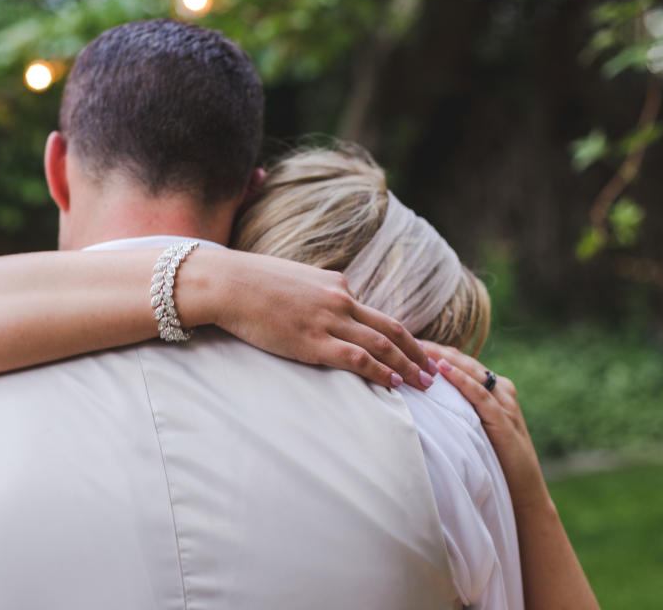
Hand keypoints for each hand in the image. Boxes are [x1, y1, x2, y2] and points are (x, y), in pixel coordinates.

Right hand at [194, 250, 436, 389]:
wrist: (227, 283)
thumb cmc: (249, 281)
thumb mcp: (290, 280)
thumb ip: (311, 295)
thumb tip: (314, 308)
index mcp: (335, 284)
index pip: (372, 313)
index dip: (397, 335)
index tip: (411, 350)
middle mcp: (340, 300)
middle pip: (391, 328)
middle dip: (416, 351)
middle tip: (434, 369)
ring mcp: (328, 320)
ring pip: (381, 345)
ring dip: (408, 365)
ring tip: (424, 383)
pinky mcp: (313, 341)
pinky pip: (357, 359)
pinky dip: (380, 370)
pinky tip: (394, 382)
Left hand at [421, 340, 550, 509]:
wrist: (523, 492)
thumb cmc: (492, 460)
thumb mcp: (471, 428)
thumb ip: (455, 411)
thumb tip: (419, 401)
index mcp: (494, 389)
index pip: (460, 362)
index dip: (435, 350)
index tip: (407, 342)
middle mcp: (501, 390)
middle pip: (464, 361)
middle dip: (435, 349)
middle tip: (406, 337)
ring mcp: (505, 403)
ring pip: (472, 371)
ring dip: (444, 358)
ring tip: (419, 347)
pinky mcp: (504, 420)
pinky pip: (480, 395)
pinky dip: (461, 380)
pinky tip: (442, 369)